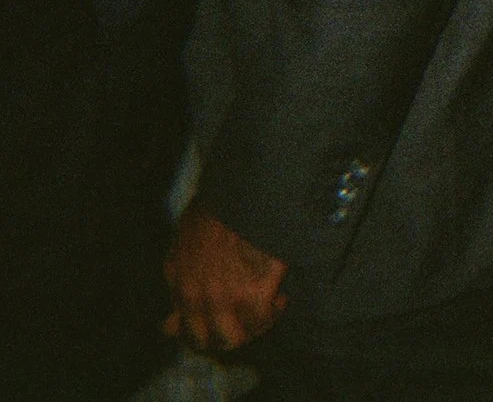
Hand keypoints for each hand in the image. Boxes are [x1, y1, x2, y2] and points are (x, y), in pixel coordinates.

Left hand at [163, 207, 286, 353]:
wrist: (246, 190)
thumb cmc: (222, 205)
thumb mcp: (185, 238)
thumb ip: (180, 273)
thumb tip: (173, 317)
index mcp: (178, 280)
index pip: (181, 329)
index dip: (202, 332)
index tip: (221, 322)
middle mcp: (195, 296)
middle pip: (206, 340)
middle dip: (228, 335)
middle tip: (248, 321)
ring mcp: (223, 297)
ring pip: (233, 338)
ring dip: (252, 328)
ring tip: (267, 309)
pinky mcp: (254, 293)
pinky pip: (263, 320)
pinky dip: (274, 311)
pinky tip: (280, 296)